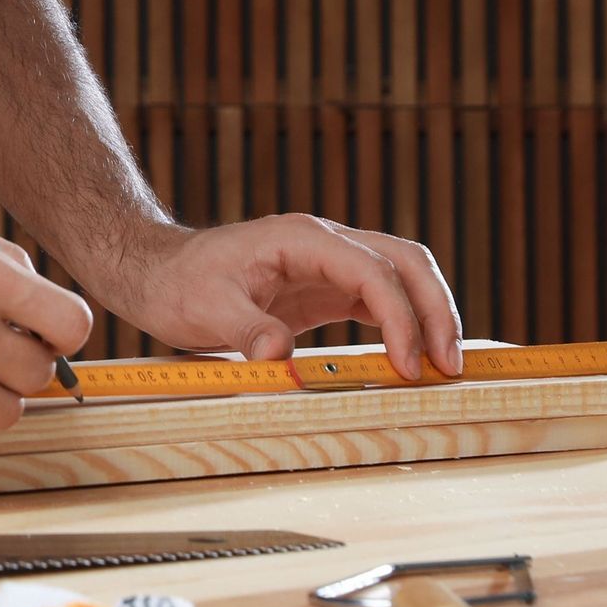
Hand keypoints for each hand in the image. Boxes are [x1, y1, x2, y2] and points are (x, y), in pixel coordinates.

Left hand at [112, 214, 462, 379]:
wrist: (157, 273)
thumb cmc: (177, 284)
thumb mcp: (203, 309)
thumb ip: (245, 329)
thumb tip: (280, 356)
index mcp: (301, 239)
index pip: (372, 271)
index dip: (400, 315)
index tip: (406, 364)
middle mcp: (324, 243)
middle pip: (405, 262)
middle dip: (435, 310)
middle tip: (448, 366)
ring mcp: (328, 263)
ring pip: (401, 277)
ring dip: (428, 315)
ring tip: (442, 367)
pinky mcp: (325, 288)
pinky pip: (379, 299)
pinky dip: (403, 324)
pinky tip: (411, 359)